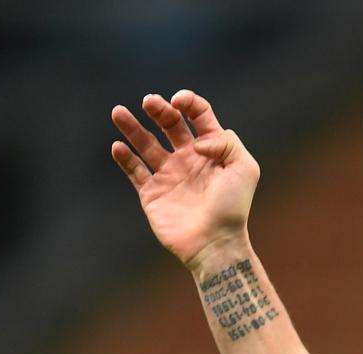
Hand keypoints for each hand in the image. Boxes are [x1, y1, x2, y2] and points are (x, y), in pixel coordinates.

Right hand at [110, 90, 258, 269]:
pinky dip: (124, 157)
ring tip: (118, 112)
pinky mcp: (152, 192)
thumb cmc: (233, 207)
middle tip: (149, 102)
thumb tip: (197, 141)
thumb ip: (226, 142)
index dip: (189, 103)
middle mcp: (189, 159)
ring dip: (131, 127)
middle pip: (170, 124)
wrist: (215, 242)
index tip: (178, 101)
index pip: (199, 116)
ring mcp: (169, 175)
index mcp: (213, 150)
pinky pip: (134, 170)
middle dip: (159, 109)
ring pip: (146, 143)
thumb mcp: (244, 168)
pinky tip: (118, 146)